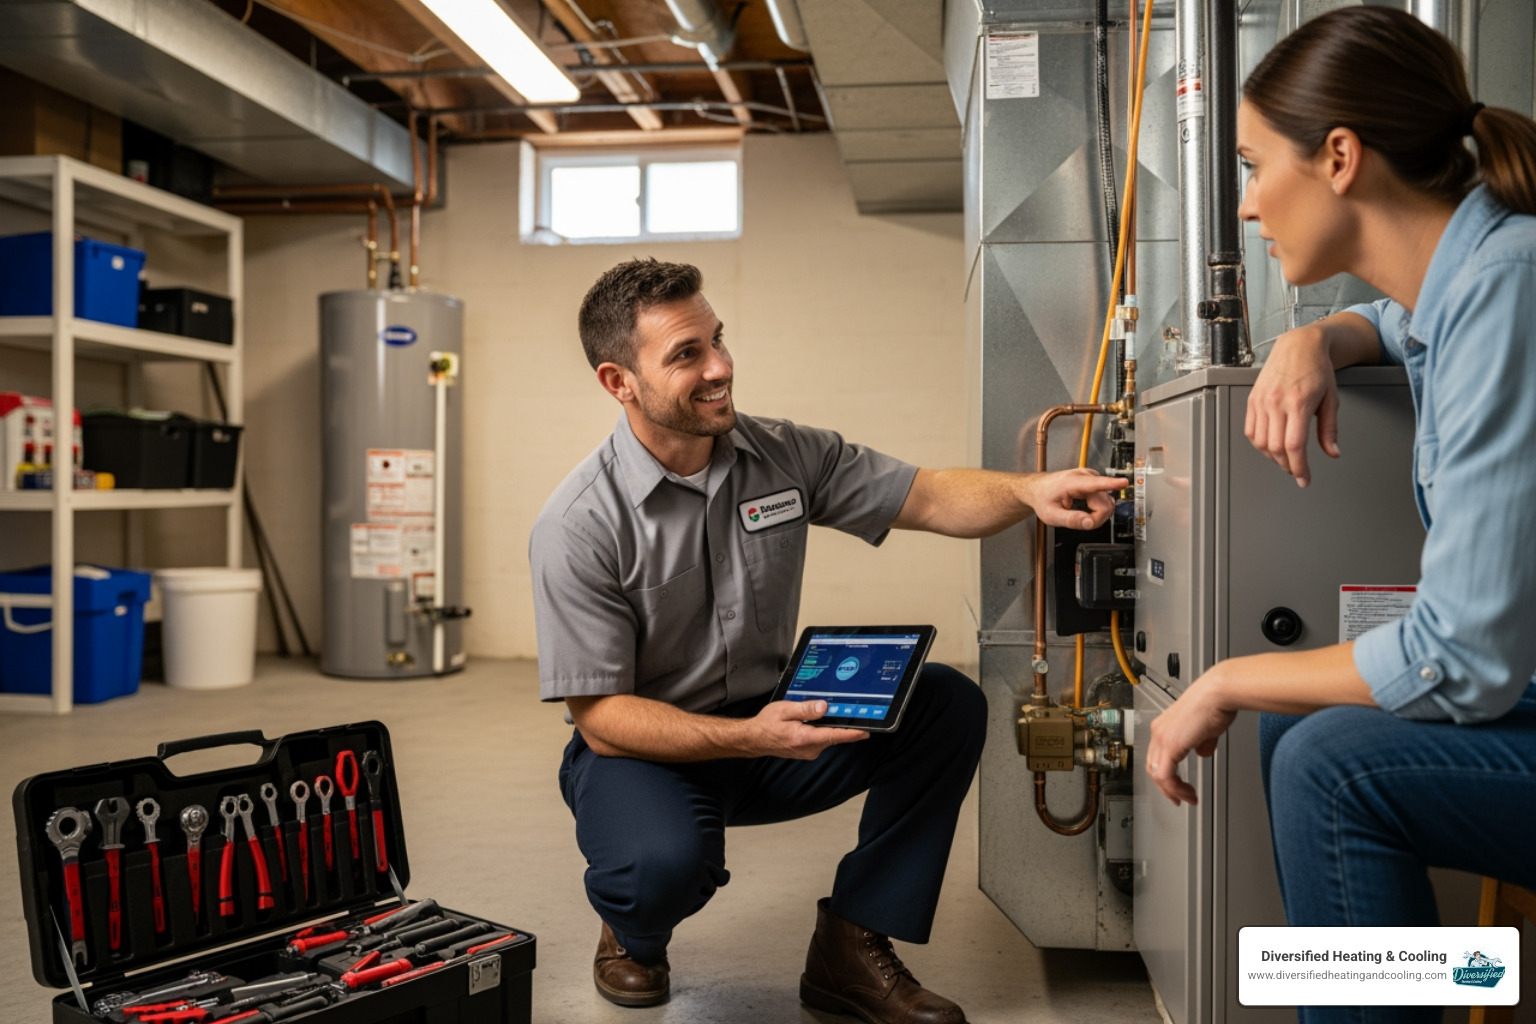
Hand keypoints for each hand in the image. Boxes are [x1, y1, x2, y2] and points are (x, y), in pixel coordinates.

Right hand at [749, 701, 868, 759]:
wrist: (755, 739)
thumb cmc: (767, 724)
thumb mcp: (784, 710)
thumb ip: (805, 709)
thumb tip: (824, 707)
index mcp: (804, 738)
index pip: (834, 736)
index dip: (851, 734)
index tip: (865, 731)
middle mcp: (809, 749)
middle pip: (834, 736)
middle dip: (843, 725)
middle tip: (853, 711)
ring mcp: (809, 752)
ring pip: (828, 738)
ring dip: (832, 727)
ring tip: (832, 712)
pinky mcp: (808, 751)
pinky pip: (821, 740)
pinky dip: (824, 731)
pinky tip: (819, 721)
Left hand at [1025, 468, 1127, 529]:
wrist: (1038, 489)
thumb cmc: (1043, 499)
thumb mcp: (1051, 515)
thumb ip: (1071, 520)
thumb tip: (1089, 523)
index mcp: (1072, 482)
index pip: (1096, 484)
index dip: (1112, 484)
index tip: (1124, 482)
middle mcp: (1085, 476)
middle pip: (1105, 503)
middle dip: (1097, 517)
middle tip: (1081, 522)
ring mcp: (1091, 478)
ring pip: (1107, 502)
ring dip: (1097, 513)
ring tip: (1080, 514)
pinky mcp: (1094, 482)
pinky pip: (1105, 499)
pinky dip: (1097, 508)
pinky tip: (1084, 508)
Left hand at [1144, 674, 1236, 805]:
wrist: (1218, 693)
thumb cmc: (1215, 703)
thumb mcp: (1206, 729)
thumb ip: (1201, 742)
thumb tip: (1202, 752)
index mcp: (1164, 726)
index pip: (1156, 758)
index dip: (1165, 776)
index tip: (1177, 788)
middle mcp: (1159, 731)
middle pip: (1153, 768)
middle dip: (1166, 788)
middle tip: (1179, 798)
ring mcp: (1162, 738)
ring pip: (1157, 774)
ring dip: (1173, 791)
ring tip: (1188, 798)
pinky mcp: (1170, 745)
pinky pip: (1166, 775)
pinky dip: (1175, 788)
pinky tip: (1187, 792)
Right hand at [1246, 325, 1339, 487]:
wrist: (1299, 346)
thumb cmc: (1317, 369)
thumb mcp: (1331, 399)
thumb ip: (1329, 429)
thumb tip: (1332, 452)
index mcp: (1298, 403)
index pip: (1294, 445)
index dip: (1299, 467)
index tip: (1303, 479)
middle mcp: (1276, 402)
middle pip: (1275, 447)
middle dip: (1287, 465)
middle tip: (1297, 470)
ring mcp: (1261, 401)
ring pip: (1260, 442)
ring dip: (1272, 456)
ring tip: (1285, 458)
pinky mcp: (1252, 400)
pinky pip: (1250, 431)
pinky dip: (1260, 444)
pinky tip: (1271, 444)